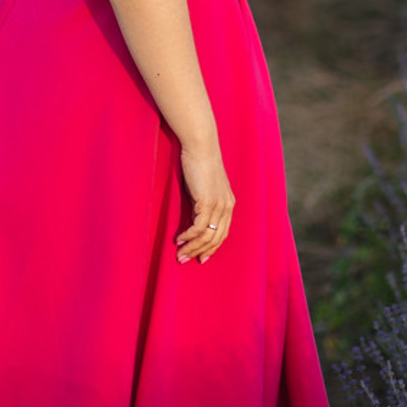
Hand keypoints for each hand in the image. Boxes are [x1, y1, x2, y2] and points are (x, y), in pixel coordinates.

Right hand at [176, 139, 234, 263]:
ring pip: (207, 237)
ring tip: (179, 254)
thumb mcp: (204, 186)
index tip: (199, 258)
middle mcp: (226, 207)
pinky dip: (188, 236)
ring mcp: (218, 205)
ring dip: (192, 248)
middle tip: (183, 259)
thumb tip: (193, 216)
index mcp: (228, 204)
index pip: (222, 234)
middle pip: (216, 239)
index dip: (211, 248)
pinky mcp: (207, 202)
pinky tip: (178, 239)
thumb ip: (203, 201)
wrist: (200, 146)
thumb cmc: (199, 163)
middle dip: (199, 252)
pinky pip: (198, 227)